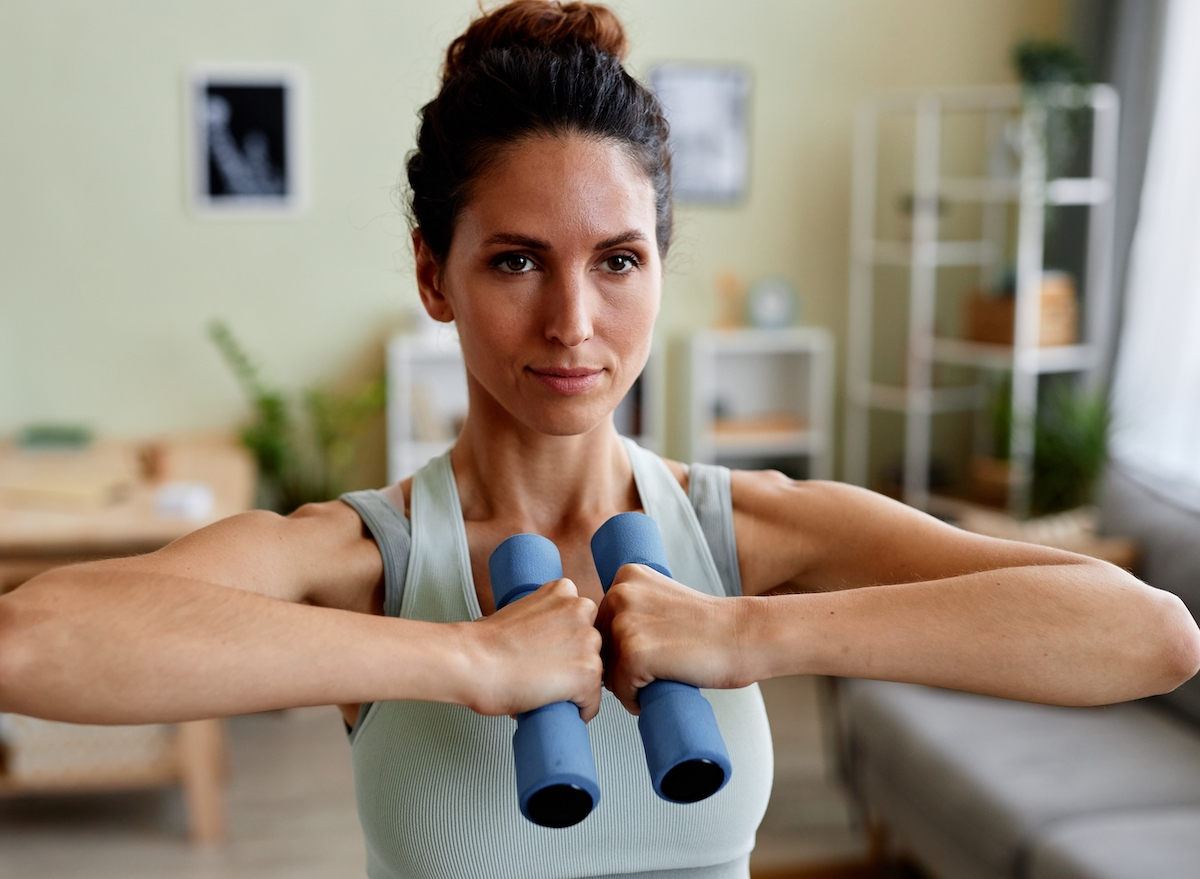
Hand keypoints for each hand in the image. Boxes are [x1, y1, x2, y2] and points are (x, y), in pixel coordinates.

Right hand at [462, 578, 603, 720]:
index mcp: (563, 591)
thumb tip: (540, 637)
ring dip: (576, 685)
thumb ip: (540, 617)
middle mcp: (581, 610)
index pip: (581, 619)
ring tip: (549, 693)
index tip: (553, 653)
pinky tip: (559, 709)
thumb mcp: (517, 610)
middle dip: (575, 660)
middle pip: (592, 643)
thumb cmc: (484, 642)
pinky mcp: (588, 672)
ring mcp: (588, 640)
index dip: (567, 640)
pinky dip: (579, 710)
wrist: (474, 661)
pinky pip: (592, 701)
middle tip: (548, 674)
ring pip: (594, 672)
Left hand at [595, 564, 749, 714]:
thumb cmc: (709, 626)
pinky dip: (635, 701)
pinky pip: (620, 691)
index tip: (649, 649)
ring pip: (606, 671)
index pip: (600, 624)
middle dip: (620, 665)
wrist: (744, 635)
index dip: (620, 645)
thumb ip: (631, 608)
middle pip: (600, 647)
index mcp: (625, 576)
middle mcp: (620, 594)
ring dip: (627, 685)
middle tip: (655, 668)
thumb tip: (597, 642)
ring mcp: (625, 623)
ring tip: (658, 678)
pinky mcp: (634, 654)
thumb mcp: (661, 598)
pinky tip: (658, 690)